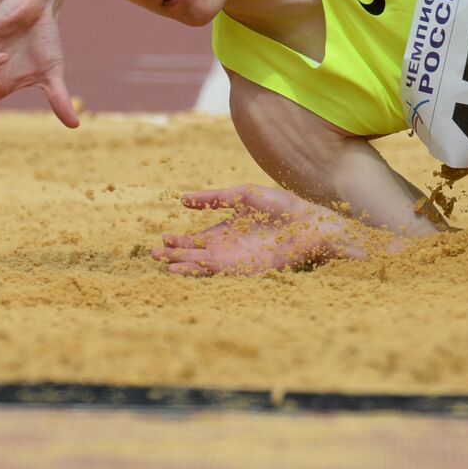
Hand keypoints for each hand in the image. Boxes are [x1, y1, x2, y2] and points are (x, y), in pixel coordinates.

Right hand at [151, 184, 366, 276]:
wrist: (313, 223)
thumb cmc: (284, 207)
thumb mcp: (245, 195)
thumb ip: (215, 197)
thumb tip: (181, 198)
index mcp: (229, 230)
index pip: (198, 239)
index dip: (180, 241)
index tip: (163, 239)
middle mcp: (230, 247)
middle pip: (197, 254)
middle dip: (176, 255)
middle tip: (154, 255)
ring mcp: (239, 259)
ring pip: (205, 265)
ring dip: (185, 266)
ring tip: (165, 266)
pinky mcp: (249, 268)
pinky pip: (222, 272)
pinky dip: (202, 272)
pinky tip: (186, 271)